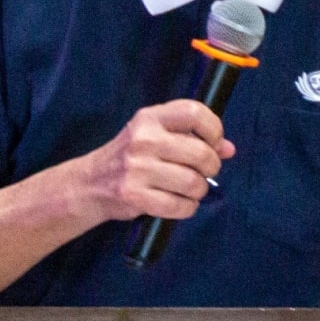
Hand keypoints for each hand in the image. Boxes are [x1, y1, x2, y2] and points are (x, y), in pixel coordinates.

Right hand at [79, 100, 234, 222]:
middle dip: (211, 167)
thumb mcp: (156, 136)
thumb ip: (192, 137)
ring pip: (193, 183)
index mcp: (150, 117)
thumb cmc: (132, 157)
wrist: (91, 183)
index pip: (194, 113)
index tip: (213, 143)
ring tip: (190, 189)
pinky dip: (187, 208)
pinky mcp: (134, 195)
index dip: (214, 129)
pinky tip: (180, 203)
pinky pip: (179, 206)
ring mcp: (137, 168)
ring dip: (199, 190)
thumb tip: (228, 149)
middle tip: (204, 172)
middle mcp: (143, 139)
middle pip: (201, 153)